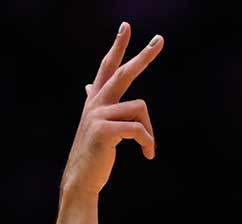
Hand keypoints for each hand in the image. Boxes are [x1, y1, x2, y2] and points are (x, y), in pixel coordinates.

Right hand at [60, 23, 163, 200]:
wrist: (81, 179)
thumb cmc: (93, 153)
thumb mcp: (94, 124)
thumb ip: (93, 101)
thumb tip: (87, 84)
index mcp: (95, 100)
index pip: (107, 66)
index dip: (117, 46)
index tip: (126, 26)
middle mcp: (95, 103)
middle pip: (123, 72)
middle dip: (143, 56)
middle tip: (160, 39)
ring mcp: (98, 115)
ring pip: (140, 108)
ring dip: (149, 132)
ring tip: (148, 148)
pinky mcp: (104, 130)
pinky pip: (138, 129)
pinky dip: (148, 143)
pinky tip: (147, 155)